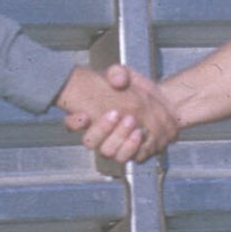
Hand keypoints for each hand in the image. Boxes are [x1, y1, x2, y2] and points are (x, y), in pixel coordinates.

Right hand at [58, 64, 179, 162]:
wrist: (158, 102)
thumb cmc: (133, 88)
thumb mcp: (125, 75)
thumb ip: (118, 73)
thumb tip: (117, 80)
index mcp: (89, 115)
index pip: (72, 124)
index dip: (74, 123)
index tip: (84, 115)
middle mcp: (98, 135)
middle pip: (89, 141)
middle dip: (101, 129)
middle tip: (115, 113)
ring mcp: (112, 146)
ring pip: (106, 151)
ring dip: (117, 137)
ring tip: (130, 120)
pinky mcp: (128, 153)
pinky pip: (124, 157)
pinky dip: (131, 147)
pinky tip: (139, 133)